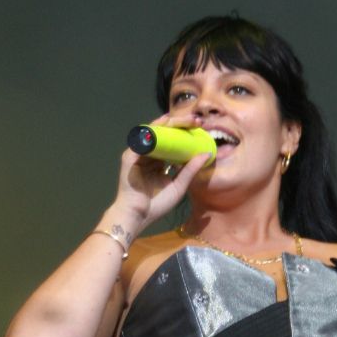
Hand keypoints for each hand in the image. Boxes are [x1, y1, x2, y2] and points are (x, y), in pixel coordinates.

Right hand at [113, 112, 212, 228]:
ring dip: (170, 123)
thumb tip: (206, 154)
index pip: (174, 143)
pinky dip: (152, 131)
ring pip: (154, 132)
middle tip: (197, 121)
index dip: (186, 134)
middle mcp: (150, 155)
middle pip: (165, 134)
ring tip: (185, 120)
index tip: (202, 129)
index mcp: (160, 162)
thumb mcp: (179, 186)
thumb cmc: (157, 204)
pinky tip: (164, 125)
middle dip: (181, 124)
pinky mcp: (130, 156)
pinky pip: (142, 139)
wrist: (138, 216)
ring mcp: (139, 154)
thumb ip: (190, 170)